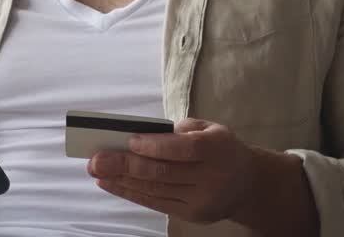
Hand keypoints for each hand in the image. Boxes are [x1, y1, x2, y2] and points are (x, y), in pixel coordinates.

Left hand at [88, 118, 315, 233]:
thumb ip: (181, 130)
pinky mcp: (191, 215)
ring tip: (97, 171)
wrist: (247, 184)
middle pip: (163, 172)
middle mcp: (210, 177)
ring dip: (121, 180)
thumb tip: (142, 135)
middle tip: (96, 159)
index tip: (129, 140)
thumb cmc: (220, 148)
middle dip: (125, 165)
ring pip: (155, 190)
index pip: (182, 149)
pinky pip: (156, 203)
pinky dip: (131, 193)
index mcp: (216, 149)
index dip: (154, 146)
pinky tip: (112, 184)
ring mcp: (201, 200)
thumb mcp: (210, 128)